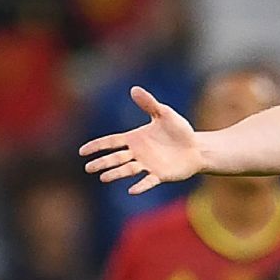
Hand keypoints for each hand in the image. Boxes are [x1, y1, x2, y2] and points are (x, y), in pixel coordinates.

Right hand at [80, 86, 200, 194]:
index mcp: (135, 139)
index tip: (82, 152)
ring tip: (104, 177)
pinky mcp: (159, 175)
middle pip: (115, 158)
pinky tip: (131, 190)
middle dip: (102, 162)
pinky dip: (140, 186)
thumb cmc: (179, 130)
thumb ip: (149, 104)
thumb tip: (134, 89)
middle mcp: (137, 153)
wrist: (196, 148)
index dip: (97, 146)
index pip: (111, 142)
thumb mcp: (165, 114)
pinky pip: (148, 182)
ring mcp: (147, 165)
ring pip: (128, 170)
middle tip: (88, 168)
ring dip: (116, 173)